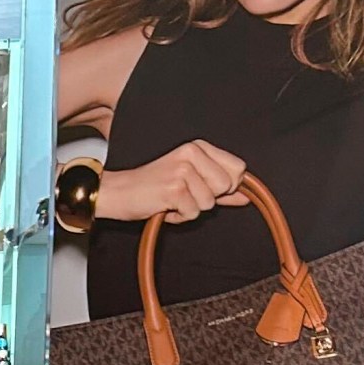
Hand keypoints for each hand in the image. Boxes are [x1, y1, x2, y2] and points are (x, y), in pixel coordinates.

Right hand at [97, 140, 249, 223]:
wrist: (117, 193)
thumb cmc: (151, 188)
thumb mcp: (189, 183)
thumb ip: (219, 189)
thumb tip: (246, 197)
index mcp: (198, 147)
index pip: (238, 168)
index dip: (228, 186)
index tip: (207, 190)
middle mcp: (192, 154)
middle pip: (228, 185)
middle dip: (209, 198)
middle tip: (185, 195)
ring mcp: (183, 171)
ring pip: (210, 203)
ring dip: (191, 209)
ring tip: (172, 201)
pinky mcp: (174, 188)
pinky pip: (193, 213)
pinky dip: (179, 217)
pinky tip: (165, 207)